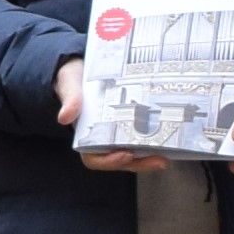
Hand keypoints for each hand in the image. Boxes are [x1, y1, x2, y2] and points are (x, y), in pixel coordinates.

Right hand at [54, 49, 155, 171]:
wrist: (80, 69)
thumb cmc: (72, 80)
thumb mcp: (69, 85)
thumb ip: (70, 99)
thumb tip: (64, 117)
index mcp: (84, 135)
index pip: (94, 158)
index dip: (110, 161)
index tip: (125, 154)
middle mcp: (101, 139)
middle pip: (120, 159)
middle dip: (139, 163)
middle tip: (158, 160)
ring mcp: (116, 134)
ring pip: (133, 154)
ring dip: (149, 158)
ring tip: (166, 156)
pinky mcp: (128, 124)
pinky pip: (140, 138)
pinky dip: (152, 141)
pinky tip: (168, 138)